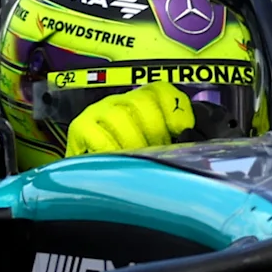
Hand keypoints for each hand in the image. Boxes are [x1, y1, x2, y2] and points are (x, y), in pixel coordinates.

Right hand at [65, 83, 195, 155]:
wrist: (88, 180)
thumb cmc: (127, 166)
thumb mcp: (155, 149)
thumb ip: (175, 141)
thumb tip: (192, 140)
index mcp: (140, 103)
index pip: (160, 90)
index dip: (175, 109)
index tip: (182, 131)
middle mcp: (119, 102)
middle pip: (142, 102)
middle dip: (155, 131)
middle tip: (157, 154)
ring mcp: (98, 112)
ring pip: (121, 118)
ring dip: (133, 144)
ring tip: (137, 162)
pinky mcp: (80, 128)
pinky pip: (100, 137)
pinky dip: (112, 152)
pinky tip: (117, 164)